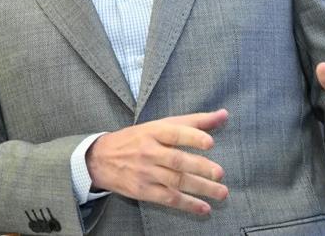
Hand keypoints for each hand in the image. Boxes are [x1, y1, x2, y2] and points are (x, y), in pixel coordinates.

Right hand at [86, 109, 228, 214]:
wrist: (101, 159)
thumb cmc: (136, 139)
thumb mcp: (159, 125)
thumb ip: (193, 121)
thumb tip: (223, 115)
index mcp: (153, 132)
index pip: (174, 133)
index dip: (192, 137)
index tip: (209, 142)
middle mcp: (149, 152)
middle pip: (177, 160)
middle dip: (200, 167)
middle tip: (220, 173)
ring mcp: (146, 173)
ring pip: (176, 182)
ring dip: (201, 188)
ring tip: (221, 193)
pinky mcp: (143, 191)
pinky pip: (169, 199)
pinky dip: (188, 204)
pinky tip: (204, 208)